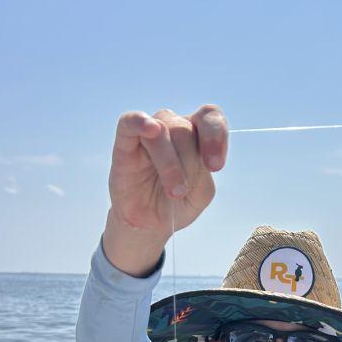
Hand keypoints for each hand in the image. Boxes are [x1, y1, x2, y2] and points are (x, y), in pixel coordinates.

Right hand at [103, 104, 228, 274]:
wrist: (149, 225)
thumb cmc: (177, 205)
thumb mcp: (200, 192)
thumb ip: (201, 168)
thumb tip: (187, 144)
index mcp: (196, 137)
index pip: (210, 117)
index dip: (215, 135)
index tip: (215, 166)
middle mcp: (173, 129)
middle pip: (185, 129)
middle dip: (188, 163)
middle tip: (181, 191)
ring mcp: (149, 133)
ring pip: (163, 128)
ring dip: (169, 163)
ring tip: (173, 192)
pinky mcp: (126, 142)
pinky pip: (130, 121)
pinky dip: (140, 121)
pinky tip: (150, 129)